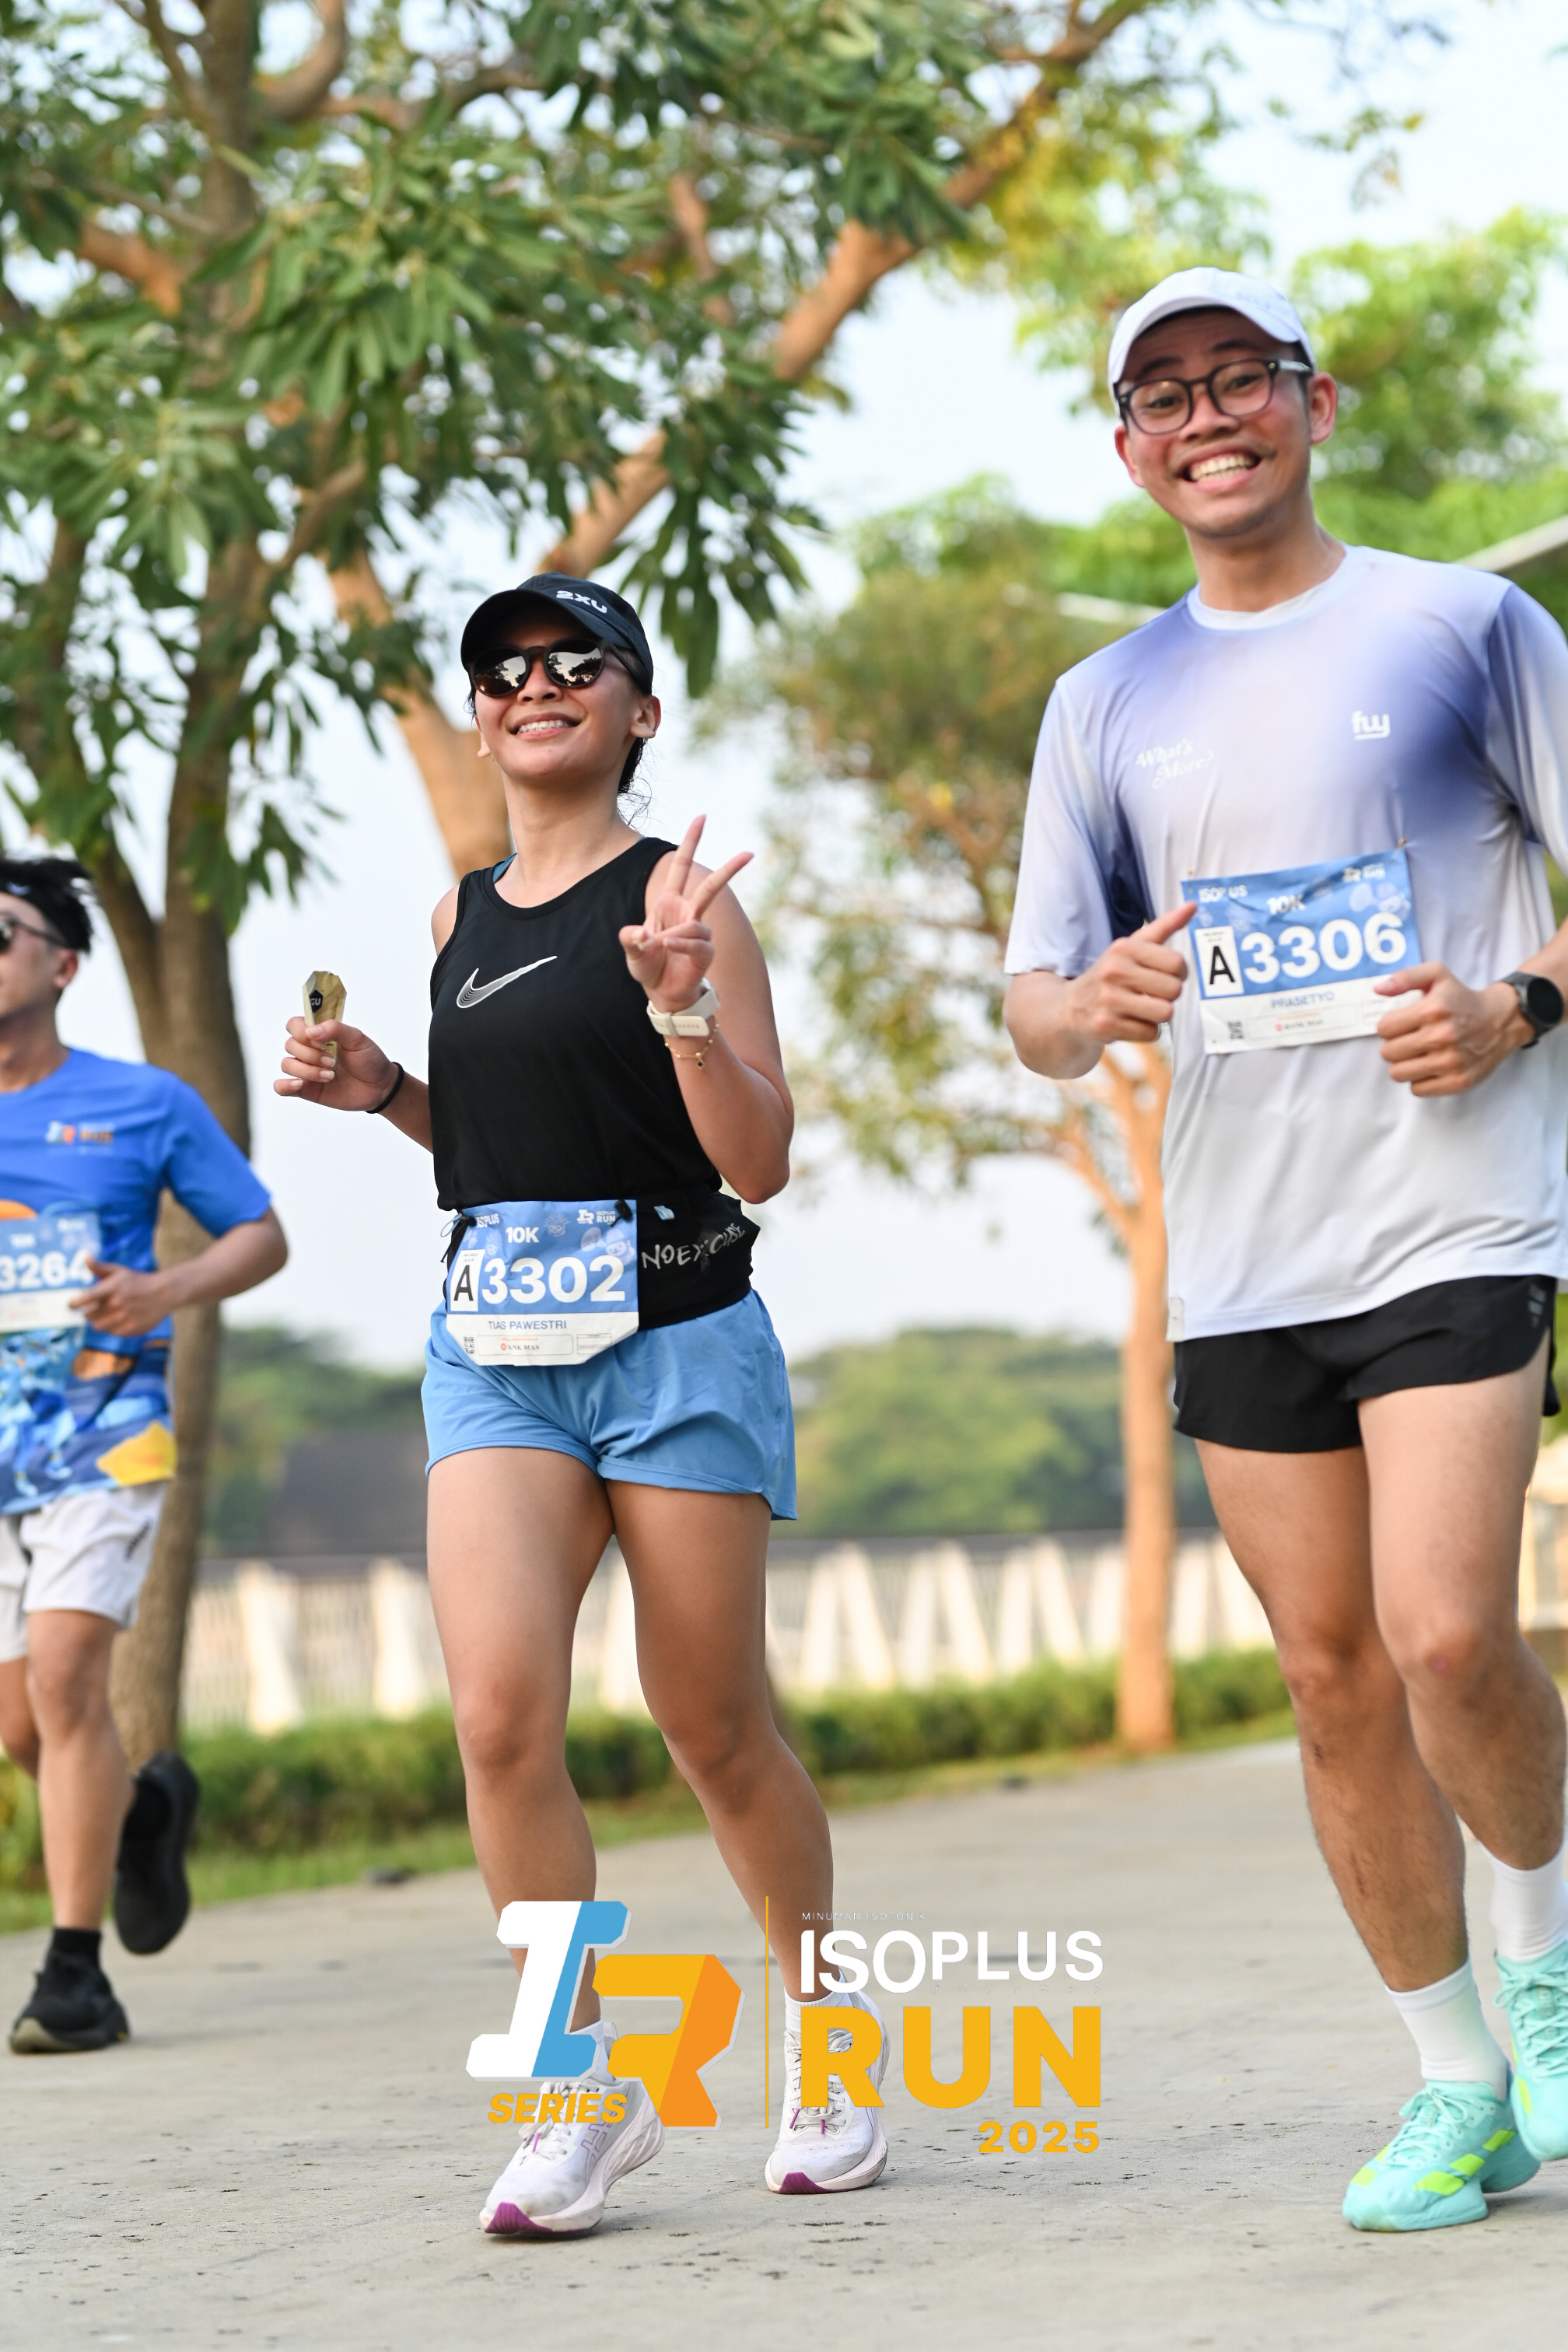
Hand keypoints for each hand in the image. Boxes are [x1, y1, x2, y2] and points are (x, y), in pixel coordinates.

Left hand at [69, 1258, 180, 1337]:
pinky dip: (113, 1327)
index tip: (70, 1305)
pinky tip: (120, 1319)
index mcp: (112, 1287)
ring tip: (108, 1314)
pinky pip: (112, 1332)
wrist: (164, 1293)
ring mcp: (125, 1317)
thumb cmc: (138, 1281)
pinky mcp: (132, 1329)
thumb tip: (84, 1257)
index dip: (75, 1303)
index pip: (86, 1298)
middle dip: (89, 1312)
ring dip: (100, 1321)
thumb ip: (99, 1267)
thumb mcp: (119, 1271)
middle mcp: (117, 1303)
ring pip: (98, 1326)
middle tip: (96, 1307)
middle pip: (89, 1315)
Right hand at [275, 1018, 396, 1109]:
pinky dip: (285, 1085)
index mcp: (319, 1034)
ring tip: (330, 1076)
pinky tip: (300, 1085)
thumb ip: (335, 1029)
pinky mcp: (305, 1089)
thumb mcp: (357, 1038)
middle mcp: (309, 1050)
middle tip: (332, 1062)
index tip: (320, 1040)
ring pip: (286, 1065)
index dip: (302, 1032)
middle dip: (310, 1054)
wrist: (380, 1087)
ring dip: (306, 1070)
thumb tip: (311, 1031)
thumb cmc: (369, 1059)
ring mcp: (306, 1069)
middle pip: (290, 1045)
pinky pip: (281, 1087)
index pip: (294, 1025)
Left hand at [619, 815, 751, 1011]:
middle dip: (729, 869)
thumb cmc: (648, 965)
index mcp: (668, 902)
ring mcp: (699, 932)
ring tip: (660, 944)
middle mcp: (687, 913)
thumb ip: (630, 939)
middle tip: (750, 852)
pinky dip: (681, 943)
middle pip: (711, 887)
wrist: (662, 993)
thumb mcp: (632, 950)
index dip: (691, 841)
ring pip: (697, 923)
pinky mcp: (705, 952)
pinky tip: (668, 946)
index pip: (680, 866)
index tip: (702, 816)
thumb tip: (636, 934)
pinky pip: (697, 942)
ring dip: (677, 934)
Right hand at [1065, 903, 1196, 1044]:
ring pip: (1165, 1013)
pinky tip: (1129, 1022)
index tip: (1166, 976)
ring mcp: (1108, 999)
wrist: (1069, 1008)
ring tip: (1142, 1009)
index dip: (1179, 973)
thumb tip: (1192, 906)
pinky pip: (1150, 1033)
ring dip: (1158, 1015)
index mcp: (1123, 948)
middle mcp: (1114, 971)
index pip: (1177, 963)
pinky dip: (1145, 1031)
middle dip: (1168, 995)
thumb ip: (1163, 926)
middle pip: (1174, 990)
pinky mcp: (1106, 1025)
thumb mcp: (1130, 947)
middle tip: (1152, 994)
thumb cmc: (1110, 975)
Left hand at [1375, 965, 1529, 1095]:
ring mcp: (1450, 1062)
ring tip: (1419, 1053)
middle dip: (1395, 1045)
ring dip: (1404, 1064)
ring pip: (1398, 1073)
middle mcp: (1441, 1037)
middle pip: (1388, 1053)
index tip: (1402, 1024)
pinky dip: (1420, 1079)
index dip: (1390, 1025)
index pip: (1384, 1029)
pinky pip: (1417, 1089)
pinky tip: (1431, 1066)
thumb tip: (1378, 988)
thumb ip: (1405, 978)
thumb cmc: (1463, 999)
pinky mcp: (1457, 1081)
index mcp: (1432, 1010)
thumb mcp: (1436, 975)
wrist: (1501, 1020)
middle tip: (1411, 1039)